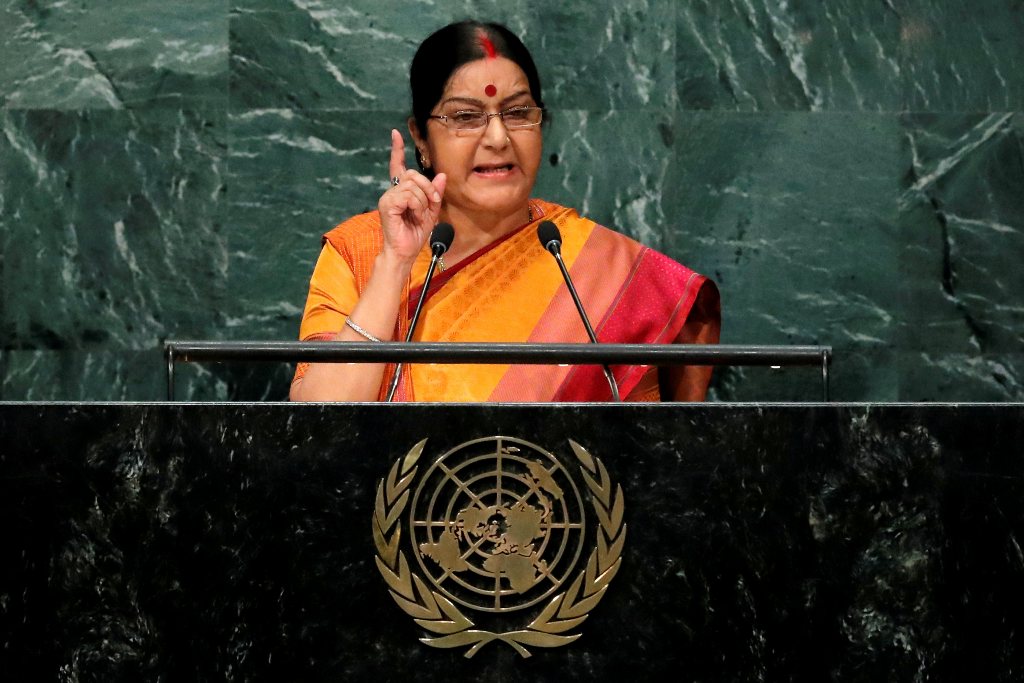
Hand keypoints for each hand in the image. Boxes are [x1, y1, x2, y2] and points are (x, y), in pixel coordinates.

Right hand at [378, 129, 446, 264]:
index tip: (396, 133)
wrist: (406, 252)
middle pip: (413, 174)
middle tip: (433, 203)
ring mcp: (388, 197)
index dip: (397, 149)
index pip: (398, 166)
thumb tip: (442, 176)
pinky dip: (418, 206)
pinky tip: (415, 216)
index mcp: (401, 191)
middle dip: (428, 187)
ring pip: (413, 186)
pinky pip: (409, 195)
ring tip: (421, 215)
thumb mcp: (431, 212)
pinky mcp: (387, 204)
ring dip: (423, 201)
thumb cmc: (415, 234)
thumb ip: (435, 194)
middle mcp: (392, 191)